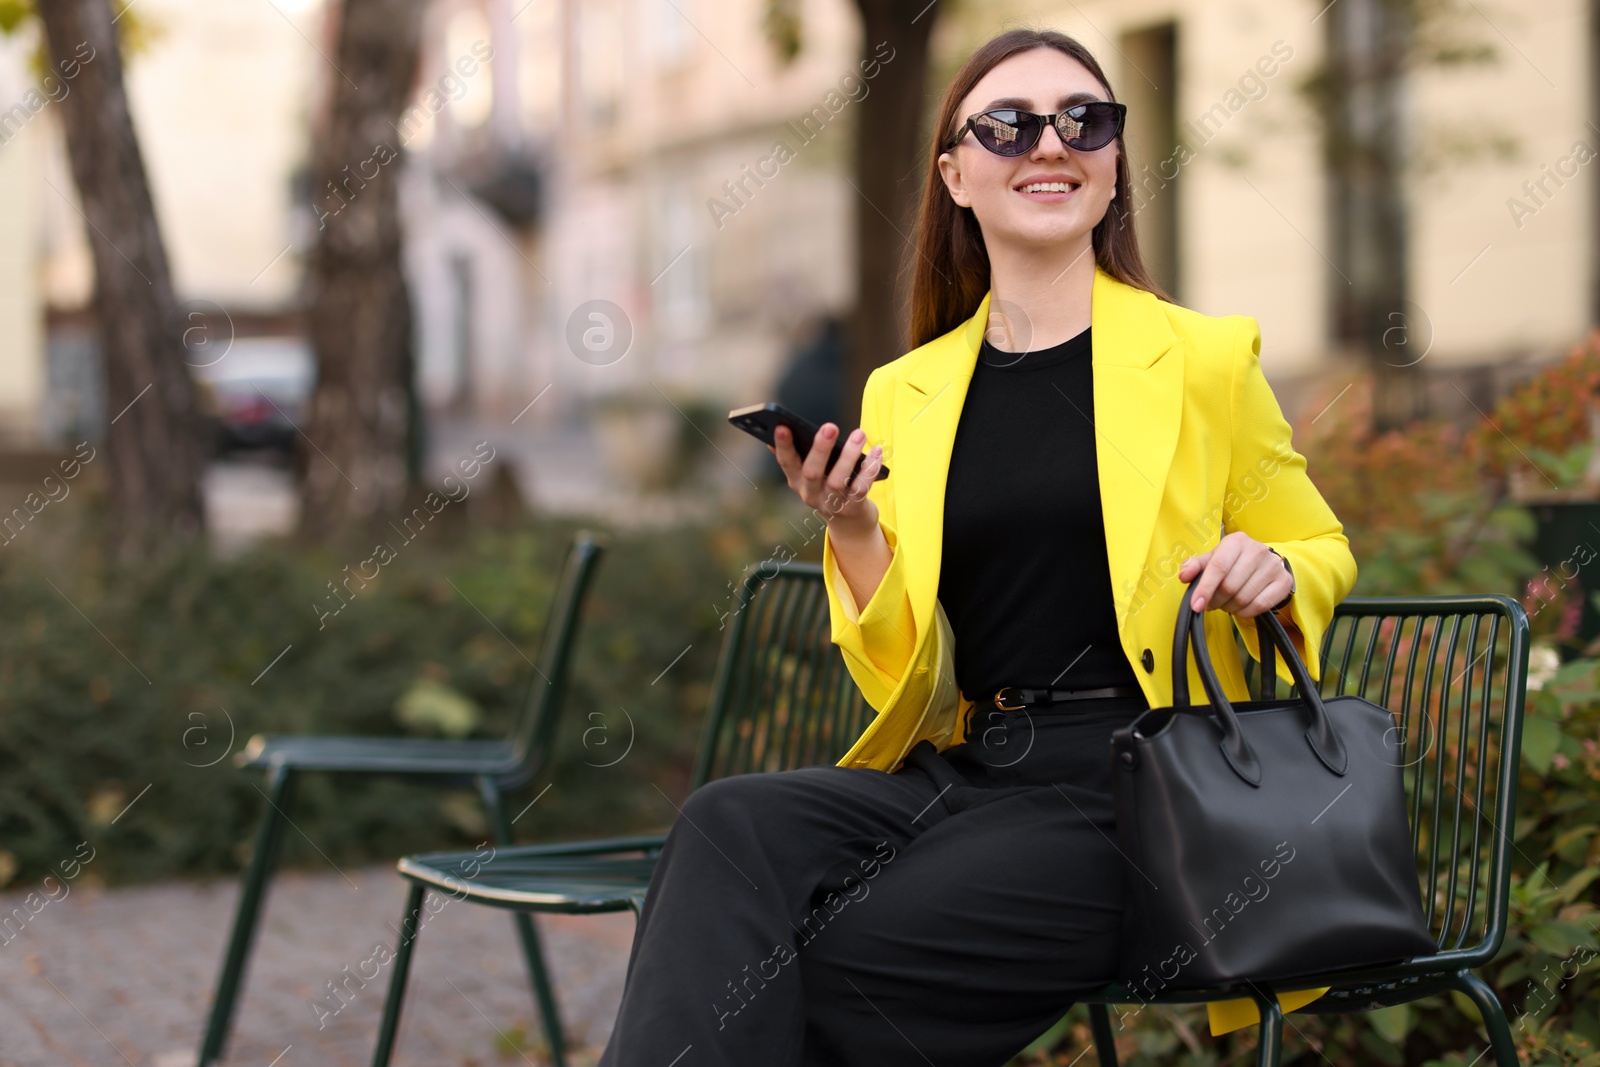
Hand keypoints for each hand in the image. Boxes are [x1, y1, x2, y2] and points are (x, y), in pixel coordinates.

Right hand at [770, 423, 882, 536]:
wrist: (849, 525)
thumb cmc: (829, 488)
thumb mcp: (809, 476)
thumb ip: (799, 455)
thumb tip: (781, 427)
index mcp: (797, 481)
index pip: (786, 462)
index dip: (783, 446)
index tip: (782, 427)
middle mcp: (810, 494)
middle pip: (812, 472)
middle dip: (820, 448)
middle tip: (830, 427)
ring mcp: (831, 504)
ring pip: (838, 481)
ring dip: (849, 456)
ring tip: (859, 434)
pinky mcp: (851, 509)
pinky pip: (861, 488)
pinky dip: (869, 469)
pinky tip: (876, 453)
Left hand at [1177, 532, 1292, 616]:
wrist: (1266, 562)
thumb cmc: (1234, 561)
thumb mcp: (1213, 558)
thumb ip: (1195, 566)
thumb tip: (1184, 575)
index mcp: (1236, 541)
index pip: (1218, 567)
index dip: (1205, 588)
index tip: (1196, 605)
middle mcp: (1257, 550)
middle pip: (1229, 586)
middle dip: (1216, 600)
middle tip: (1211, 603)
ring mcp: (1273, 566)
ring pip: (1243, 598)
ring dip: (1229, 607)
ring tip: (1226, 603)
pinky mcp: (1284, 581)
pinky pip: (1260, 605)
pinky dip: (1245, 612)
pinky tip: (1240, 607)